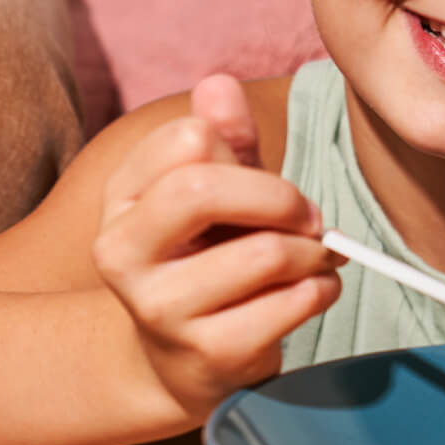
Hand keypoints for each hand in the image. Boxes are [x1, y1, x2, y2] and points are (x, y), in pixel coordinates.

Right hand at [92, 74, 342, 419]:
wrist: (184, 360)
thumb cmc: (210, 257)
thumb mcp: (216, 192)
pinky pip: (290, 303)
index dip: (244, 153)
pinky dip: (322, 290)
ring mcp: (160, 308)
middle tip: (310, 219)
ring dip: (315, 252)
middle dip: (282, 198)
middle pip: (205, 188)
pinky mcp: (207, 354)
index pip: (189, 137)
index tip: (266, 180)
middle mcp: (123, 252)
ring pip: (265, 252)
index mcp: (123, 198)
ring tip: (316, 259)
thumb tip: (220, 84)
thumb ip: (225, 138)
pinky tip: (314, 291)